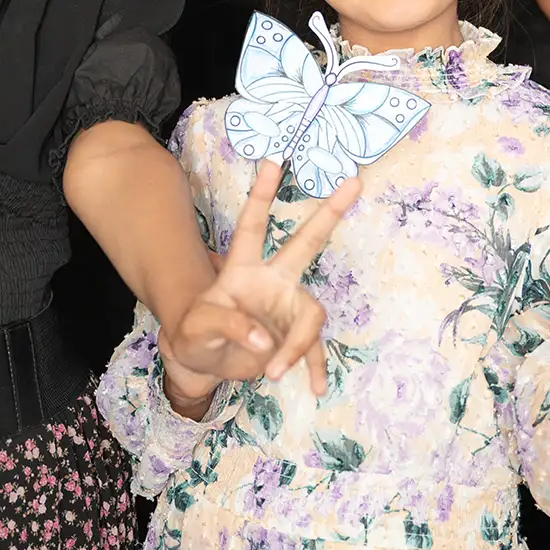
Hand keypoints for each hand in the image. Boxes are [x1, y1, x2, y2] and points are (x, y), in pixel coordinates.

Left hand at [159, 161, 361, 401]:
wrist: (204, 362)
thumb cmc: (195, 337)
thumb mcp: (196, 331)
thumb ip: (227, 327)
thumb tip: (265, 343)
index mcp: (241, 270)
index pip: (251, 226)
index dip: (262, 194)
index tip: (273, 161)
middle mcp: (271, 281)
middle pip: (305, 243)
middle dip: (330, 213)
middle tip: (354, 181)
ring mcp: (287, 307)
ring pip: (311, 316)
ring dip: (296, 347)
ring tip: (274, 374)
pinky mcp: (293, 335)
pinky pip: (313, 349)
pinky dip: (313, 368)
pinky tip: (316, 388)